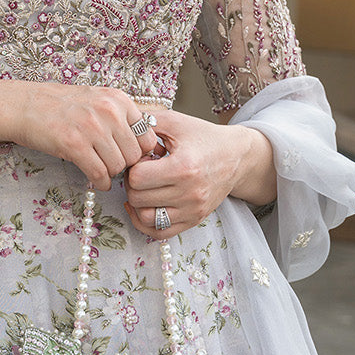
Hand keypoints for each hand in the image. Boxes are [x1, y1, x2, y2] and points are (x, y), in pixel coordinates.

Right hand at [9, 83, 160, 189]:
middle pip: (134, 155)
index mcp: (118, 99)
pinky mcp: (74, 144)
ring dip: (111, 173)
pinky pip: (99, 174)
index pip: (148, 137)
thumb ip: (121, 117)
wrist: (25, 105)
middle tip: (112, 164)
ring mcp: (91, 128)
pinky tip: (96, 179)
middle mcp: (109, 111)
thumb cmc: (62, 105)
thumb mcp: (98, 99)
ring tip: (101, 168)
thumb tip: (145, 145)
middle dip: (125, 164)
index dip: (139, 152)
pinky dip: (101, 182)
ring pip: (118, 166)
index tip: (127, 156)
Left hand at [124, 110, 274, 238]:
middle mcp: (189, 192)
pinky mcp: (194, 220)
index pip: (137, 178)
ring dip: (137, 203)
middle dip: (132, 183)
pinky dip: (145, 222)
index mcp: (183, 167)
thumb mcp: (174, 121)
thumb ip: (144, 121)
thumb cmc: (203, 137)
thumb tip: (118, 122)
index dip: (132, 166)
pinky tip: (144, 205)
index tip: (141, 158)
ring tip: (145, 187)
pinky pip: (159, 233)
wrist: (236, 156)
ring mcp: (192, 209)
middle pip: (138, 198)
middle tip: (141, 171)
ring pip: (145, 218)